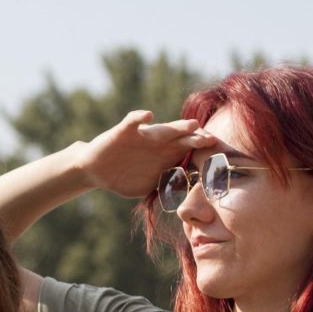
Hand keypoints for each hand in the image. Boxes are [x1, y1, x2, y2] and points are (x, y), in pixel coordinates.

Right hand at [74, 110, 216, 200]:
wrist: (97, 169)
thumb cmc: (125, 176)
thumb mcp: (148, 184)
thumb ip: (165, 186)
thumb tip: (185, 196)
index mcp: (164, 153)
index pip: (187, 149)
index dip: (199, 153)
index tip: (215, 158)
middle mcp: (157, 141)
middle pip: (180, 138)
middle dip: (196, 138)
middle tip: (210, 140)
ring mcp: (141, 136)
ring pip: (162, 129)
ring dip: (178, 127)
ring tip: (192, 125)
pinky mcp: (123, 132)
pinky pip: (132, 122)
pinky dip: (139, 117)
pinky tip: (148, 115)